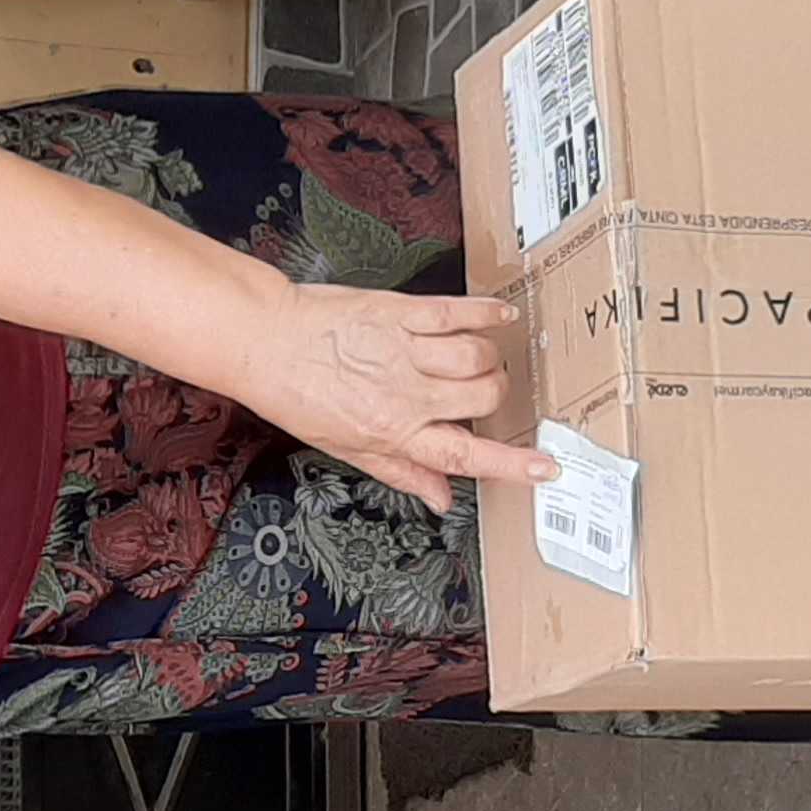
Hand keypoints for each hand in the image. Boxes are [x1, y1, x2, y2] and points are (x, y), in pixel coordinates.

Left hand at [241, 288, 556, 511]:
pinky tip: (500, 314)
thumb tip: (441, 499)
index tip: (547, 467)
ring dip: (491, 358)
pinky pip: (456, 312)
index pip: (465, 455)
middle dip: (498, 397)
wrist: (262, 343)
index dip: (513, 464)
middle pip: (485, 397)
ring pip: (478, 355)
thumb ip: (400, 471)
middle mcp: (406, 393)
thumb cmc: (296, 394)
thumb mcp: (345, 448)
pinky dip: (486, 312)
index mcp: (394, 432)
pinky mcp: (400, 311)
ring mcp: (405, 349)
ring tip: (482, 359)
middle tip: (489, 394)